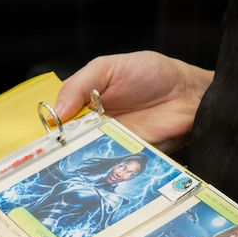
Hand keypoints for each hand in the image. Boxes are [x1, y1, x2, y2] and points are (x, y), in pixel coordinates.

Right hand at [54, 51, 212, 151]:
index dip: (49, 126)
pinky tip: (95, 166)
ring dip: (78, 159)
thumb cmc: (153, 74)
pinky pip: (109, 166)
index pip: (57, 118)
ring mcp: (111, 142)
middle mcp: (95, 125)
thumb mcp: (107, 68)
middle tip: (53, 151)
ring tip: (71, 159)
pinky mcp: (128, 157)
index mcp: (84, 102)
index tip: (46, 131)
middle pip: (68, 141)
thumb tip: (54, 113)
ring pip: (86, 156)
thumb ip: (78, 86)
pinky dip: (102, 168)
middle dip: (59, 147)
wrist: (191, 94)